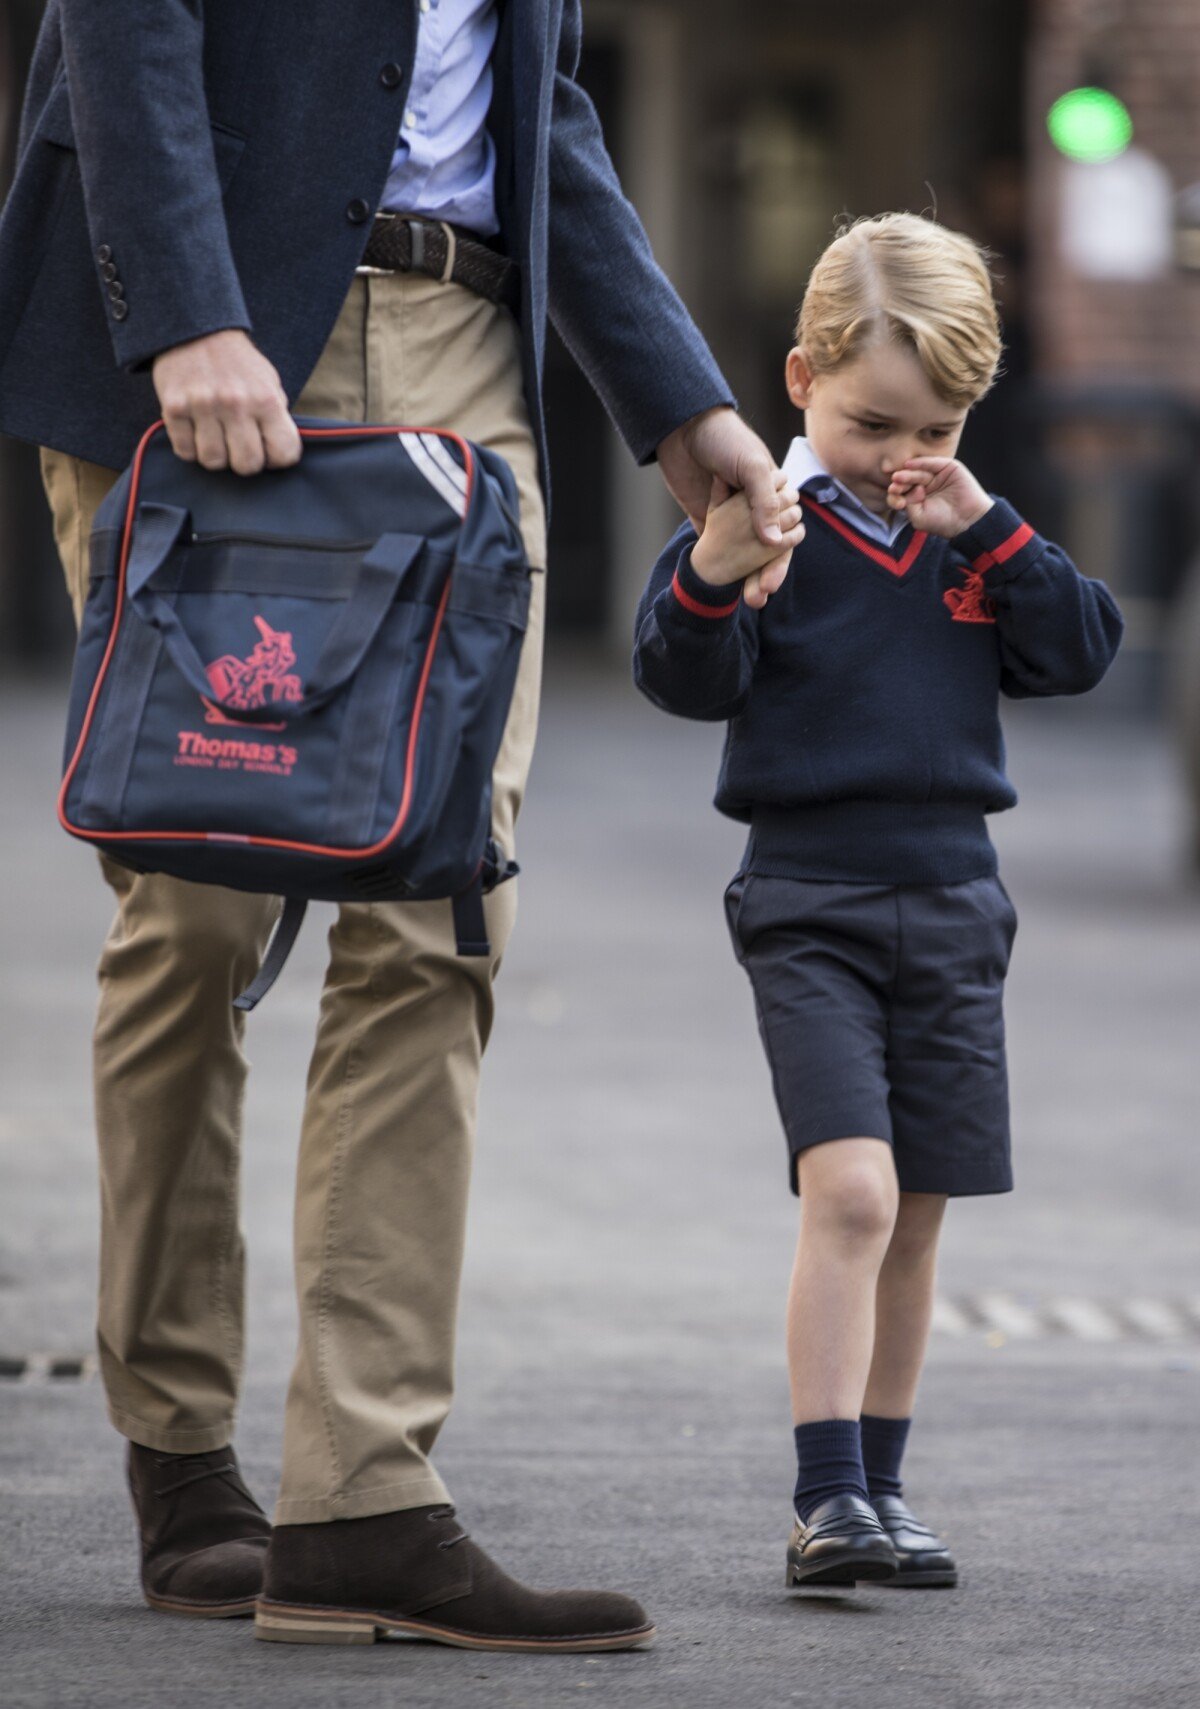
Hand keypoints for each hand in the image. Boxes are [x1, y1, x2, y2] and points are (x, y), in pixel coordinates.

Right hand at [152, 329, 301, 474]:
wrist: (195, 328)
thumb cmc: (238, 364)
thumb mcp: (269, 383)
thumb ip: (276, 418)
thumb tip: (279, 454)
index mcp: (266, 399)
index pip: (284, 453)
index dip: (277, 459)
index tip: (268, 451)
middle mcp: (236, 403)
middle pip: (247, 465)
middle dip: (244, 462)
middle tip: (238, 446)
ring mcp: (203, 406)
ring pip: (213, 462)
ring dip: (215, 455)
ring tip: (215, 436)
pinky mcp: (174, 407)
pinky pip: (185, 452)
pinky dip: (190, 448)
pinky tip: (194, 430)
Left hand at [657, 407, 801, 607]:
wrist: (684, 427)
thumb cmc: (725, 439)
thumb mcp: (751, 466)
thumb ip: (765, 503)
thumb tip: (775, 543)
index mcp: (775, 495)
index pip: (785, 536)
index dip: (779, 562)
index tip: (769, 585)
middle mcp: (756, 508)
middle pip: (765, 552)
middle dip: (762, 576)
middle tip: (756, 599)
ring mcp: (732, 515)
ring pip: (743, 554)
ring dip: (744, 577)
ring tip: (744, 600)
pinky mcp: (708, 517)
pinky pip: (718, 546)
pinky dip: (721, 567)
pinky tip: (720, 587)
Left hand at [886, 457, 991, 538]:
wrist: (968, 520)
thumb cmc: (943, 522)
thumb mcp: (919, 517)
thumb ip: (909, 504)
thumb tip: (911, 487)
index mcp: (917, 498)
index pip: (902, 493)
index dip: (895, 495)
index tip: (894, 499)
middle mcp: (926, 485)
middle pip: (908, 481)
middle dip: (900, 483)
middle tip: (894, 486)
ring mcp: (936, 476)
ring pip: (919, 472)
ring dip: (907, 474)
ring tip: (898, 477)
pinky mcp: (948, 467)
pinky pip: (932, 462)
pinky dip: (920, 463)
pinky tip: (908, 465)